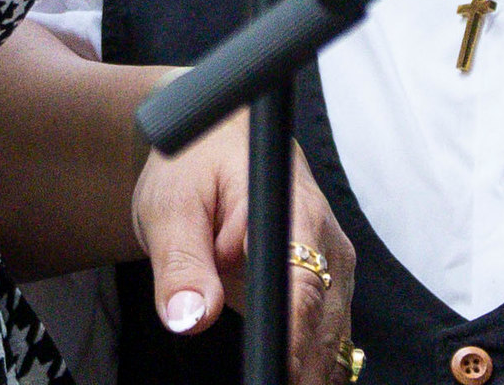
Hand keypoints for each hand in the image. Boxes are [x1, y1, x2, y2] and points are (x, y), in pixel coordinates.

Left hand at [131, 112, 354, 380]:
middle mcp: (326, 241)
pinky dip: (306, 362)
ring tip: (267, 378)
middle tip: (264, 381)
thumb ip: (181, 262)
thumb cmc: (193, 165)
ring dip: (306, 369)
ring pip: (332, 339)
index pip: (302, 287)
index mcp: (292, 210)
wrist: (214, 142)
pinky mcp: (327, 286)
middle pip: (324, 324)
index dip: (290, 339)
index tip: (274, 370)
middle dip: (300, 368)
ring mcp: (333, 267)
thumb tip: (190, 319)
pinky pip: (326, 337)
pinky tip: (284, 373)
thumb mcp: (170, 206)